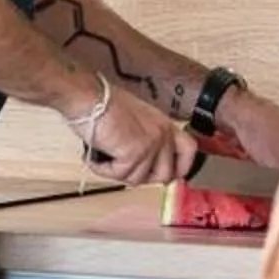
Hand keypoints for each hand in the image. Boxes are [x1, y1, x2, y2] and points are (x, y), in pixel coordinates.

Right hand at [72, 84, 196, 185]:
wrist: (89, 98)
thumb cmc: (102, 103)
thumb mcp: (134, 119)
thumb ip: (145, 138)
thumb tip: (145, 161)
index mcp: (164, 124)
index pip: (189, 150)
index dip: (181, 168)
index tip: (171, 177)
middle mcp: (162, 134)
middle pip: (165, 174)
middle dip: (141, 176)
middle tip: (122, 168)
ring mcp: (151, 145)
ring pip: (139, 179)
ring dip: (117, 172)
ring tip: (103, 154)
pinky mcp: (134, 154)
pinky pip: (120, 175)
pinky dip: (104, 169)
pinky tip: (95, 155)